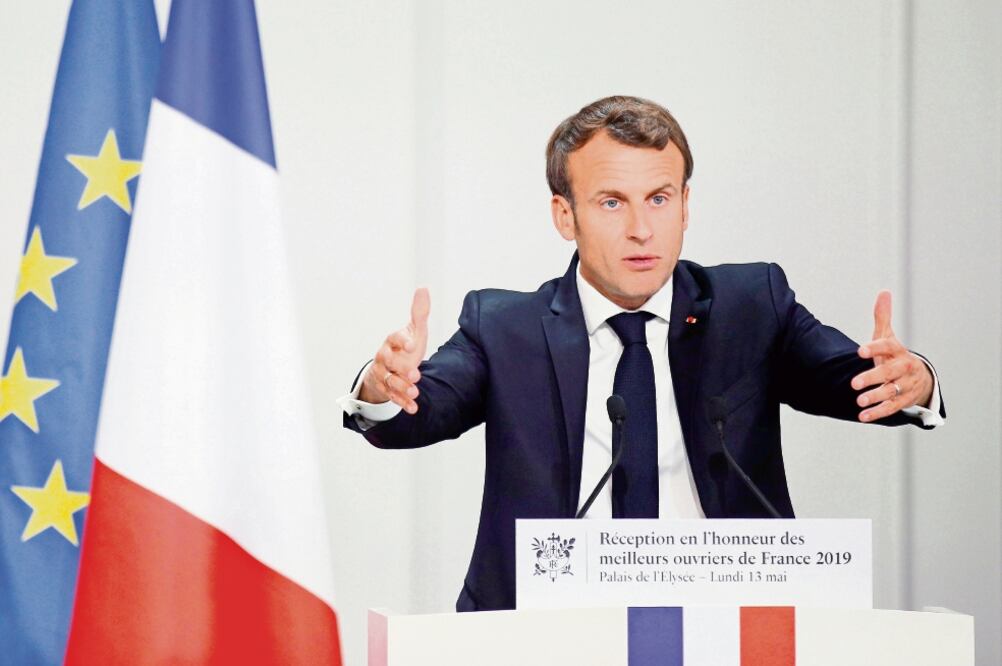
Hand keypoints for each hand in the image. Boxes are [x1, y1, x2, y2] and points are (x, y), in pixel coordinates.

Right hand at [358, 288, 429, 413]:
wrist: (393, 367)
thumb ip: (419, 313)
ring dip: (401, 388)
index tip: (412, 346)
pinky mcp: (386, 389)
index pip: (394, 338)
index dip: (402, 341)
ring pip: (389, 381)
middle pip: (388, 363)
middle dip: (401, 369)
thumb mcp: (414, 330)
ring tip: (415, 392)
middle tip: (415, 375)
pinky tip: (413, 408)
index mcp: (392, 341)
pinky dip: (402, 403)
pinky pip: (392, 397)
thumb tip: (423, 288)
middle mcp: (384, 357)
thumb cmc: (405, 346)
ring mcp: (384, 374)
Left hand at [851, 290, 933, 421]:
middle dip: (872, 378)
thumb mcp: (889, 337)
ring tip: (859, 401)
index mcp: (898, 351)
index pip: (887, 347)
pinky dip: (877, 413)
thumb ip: (883, 317)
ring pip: (891, 392)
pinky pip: (891, 408)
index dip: (874, 348)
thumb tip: (884, 292)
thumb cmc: (896, 355)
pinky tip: (862, 416)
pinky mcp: (904, 401)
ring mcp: (905, 386)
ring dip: (875, 397)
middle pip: (889, 373)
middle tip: (854, 383)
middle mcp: (903, 368)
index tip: (860, 350)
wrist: (921, 378)